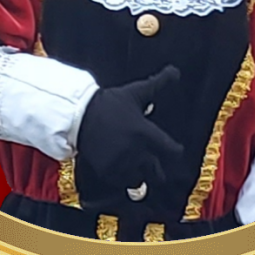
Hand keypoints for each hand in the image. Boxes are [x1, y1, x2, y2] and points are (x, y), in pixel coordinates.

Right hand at [76, 66, 183, 195]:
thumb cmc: (109, 102)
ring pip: (140, 180)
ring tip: (138, 167)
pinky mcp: (106, 172)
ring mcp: (120, 164)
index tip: (174, 149)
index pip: (171, 151)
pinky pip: (122, 183)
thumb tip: (175, 71)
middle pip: (158, 173)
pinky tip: (122, 169)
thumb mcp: (135, 92)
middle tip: (155, 163)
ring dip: (141, 174)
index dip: (175, 151)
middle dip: (158, 169)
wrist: (79, 114)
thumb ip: (158, 83)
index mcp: (145, 133)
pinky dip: (124, 178)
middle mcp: (135, 152)